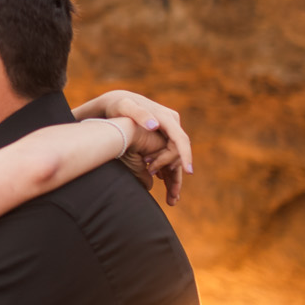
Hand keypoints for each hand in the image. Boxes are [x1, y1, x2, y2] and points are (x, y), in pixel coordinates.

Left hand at [82, 90, 191, 205]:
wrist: (116, 103)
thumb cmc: (119, 105)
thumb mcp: (125, 107)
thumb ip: (139, 114)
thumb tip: (154, 125)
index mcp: (167, 119)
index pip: (181, 139)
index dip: (185, 155)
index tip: (188, 171)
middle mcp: (172, 126)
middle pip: (180, 153)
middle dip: (178, 175)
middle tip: (172, 195)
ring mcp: (168, 134)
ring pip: (175, 159)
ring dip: (174, 179)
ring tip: (171, 200)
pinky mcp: (162, 140)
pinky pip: (168, 158)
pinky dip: (166, 173)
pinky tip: (161, 187)